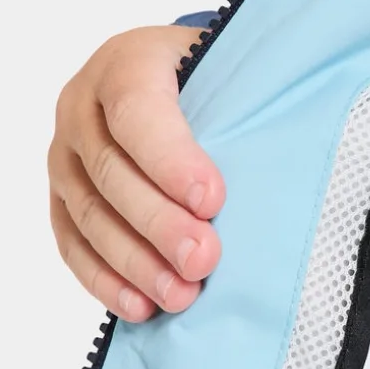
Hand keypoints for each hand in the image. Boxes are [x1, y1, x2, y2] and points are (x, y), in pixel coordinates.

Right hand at [48, 26, 225, 321]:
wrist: (172, 77)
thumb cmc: (213, 78)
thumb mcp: (234, 68)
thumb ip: (253, 97)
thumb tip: (308, 144)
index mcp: (126, 62)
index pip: (136, 111)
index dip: (170, 159)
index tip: (212, 200)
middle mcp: (83, 106)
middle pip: (111, 171)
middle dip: (159, 222)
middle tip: (203, 259)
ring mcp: (66, 155)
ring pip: (88, 214)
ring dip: (135, 262)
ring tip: (181, 294)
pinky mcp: (62, 197)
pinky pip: (73, 243)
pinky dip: (106, 280)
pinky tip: (141, 306)